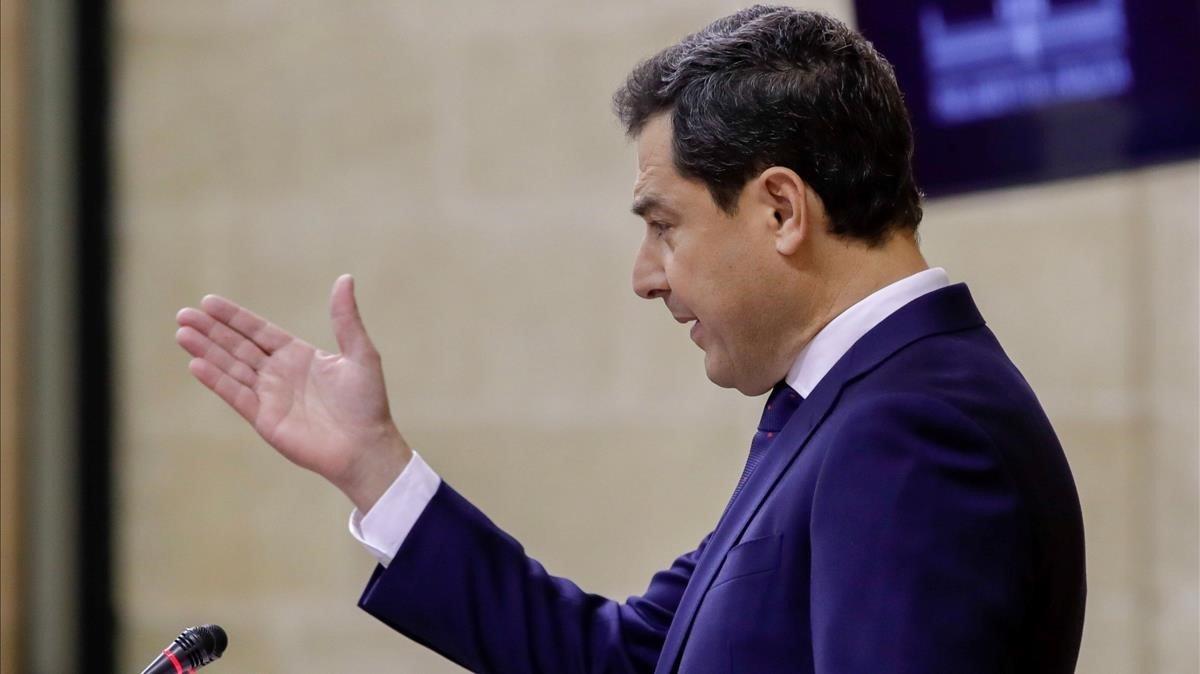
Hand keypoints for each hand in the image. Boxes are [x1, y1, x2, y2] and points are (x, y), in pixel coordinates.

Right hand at [175, 274, 410, 511]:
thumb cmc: (367, 403)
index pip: (259, 331)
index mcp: (299, 356)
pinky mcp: (264, 419)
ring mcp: (269, 397)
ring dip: (206, 351)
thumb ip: (346, 319)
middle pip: (238, 347)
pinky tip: (195, 364)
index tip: (209, 301)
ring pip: (231, 368)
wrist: (366, 447)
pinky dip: (216, 380)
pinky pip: (235, 395)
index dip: (234, 317)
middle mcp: (279, 374)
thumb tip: (345, 278)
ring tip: (182, 333)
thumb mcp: (360, 354)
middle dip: (211, 330)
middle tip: (184, 313)